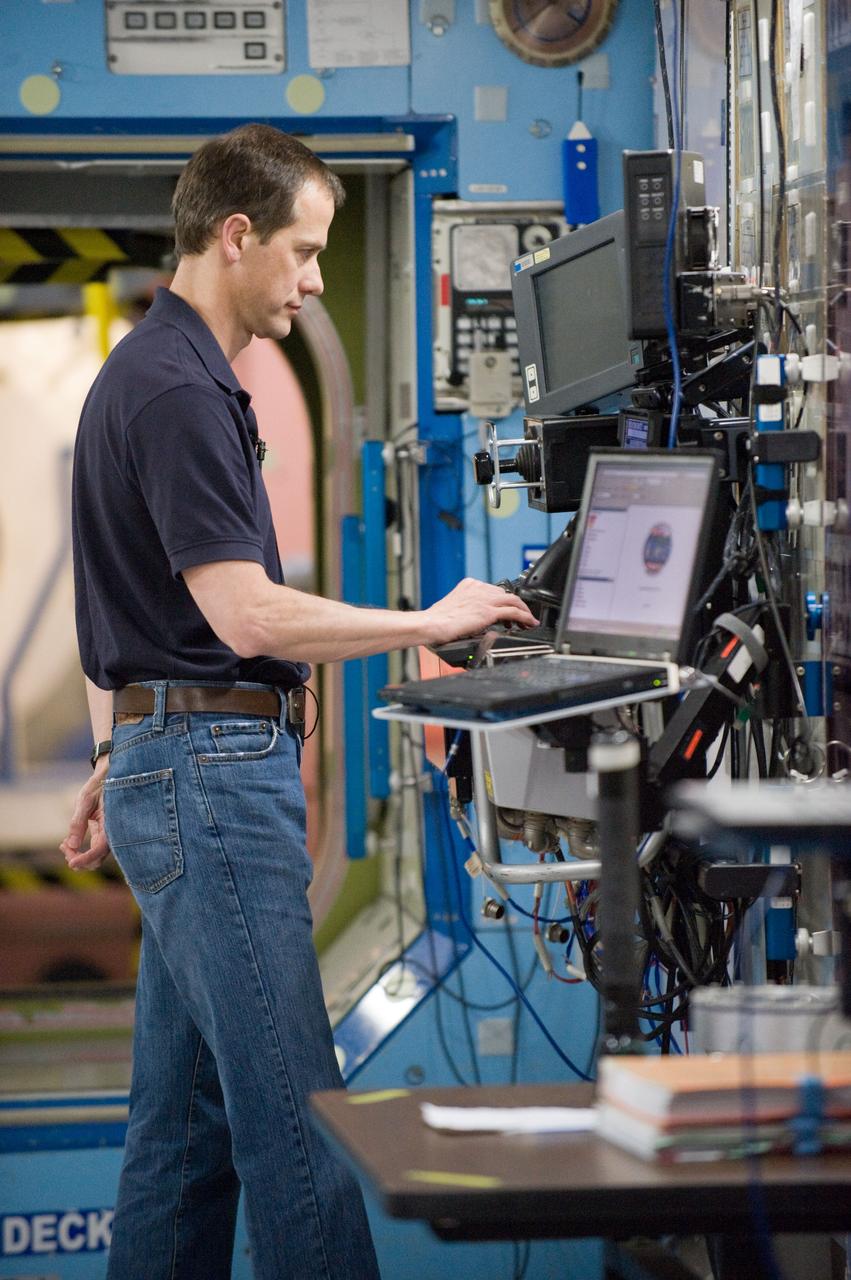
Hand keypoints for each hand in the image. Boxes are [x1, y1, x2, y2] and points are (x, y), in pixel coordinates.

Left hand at [60, 756, 111, 871]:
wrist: (109, 776)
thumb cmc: (99, 785)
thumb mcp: (85, 800)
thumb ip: (78, 823)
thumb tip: (72, 845)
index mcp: (112, 824)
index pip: (99, 850)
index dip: (85, 859)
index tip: (71, 864)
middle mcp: (113, 833)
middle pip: (97, 859)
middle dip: (78, 859)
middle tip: (63, 846)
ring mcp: (108, 834)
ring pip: (95, 856)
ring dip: (78, 855)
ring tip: (63, 845)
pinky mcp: (103, 833)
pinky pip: (93, 849)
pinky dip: (80, 850)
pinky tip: (67, 843)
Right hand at [423, 578, 537, 644]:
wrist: (431, 624)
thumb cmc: (436, 620)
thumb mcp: (453, 606)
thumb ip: (466, 608)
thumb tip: (473, 618)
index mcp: (469, 585)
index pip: (494, 590)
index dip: (504, 601)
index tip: (508, 610)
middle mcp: (479, 588)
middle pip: (506, 594)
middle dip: (516, 606)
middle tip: (521, 618)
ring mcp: (484, 599)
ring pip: (514, 600)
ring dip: (524, 611)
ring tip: (528, 621)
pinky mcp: (488, 611)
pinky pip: (514, 612)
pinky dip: (525, 617)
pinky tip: (529, 623)